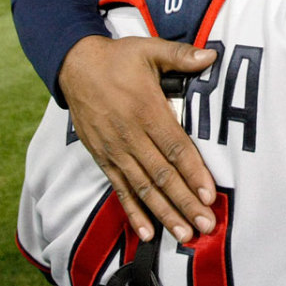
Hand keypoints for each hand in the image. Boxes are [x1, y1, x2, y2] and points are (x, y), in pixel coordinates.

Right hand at [58, 35, 219, 241]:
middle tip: (205, 225)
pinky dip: (134, 212)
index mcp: (146, 110)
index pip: (174, 147)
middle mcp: (129, 135)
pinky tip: (147, 232)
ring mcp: (114, 150)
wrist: (74, 65)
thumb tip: (211, 55)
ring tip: (183, 234)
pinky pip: (120, 189)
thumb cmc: (117, 58)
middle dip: (184, 202)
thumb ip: (181, 56)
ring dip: (164, 213)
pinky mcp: (102, 157)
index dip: (193, 172)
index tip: (209, 194)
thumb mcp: (149, 50)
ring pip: (143, 188)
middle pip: (161, 174)